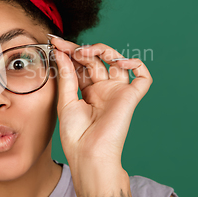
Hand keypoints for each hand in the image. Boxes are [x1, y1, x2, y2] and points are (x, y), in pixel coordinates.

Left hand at [49, 36, 152, 167]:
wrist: (88, 154)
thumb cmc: (75, 134)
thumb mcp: (65, 100)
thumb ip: (66, 75)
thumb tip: (60, 52)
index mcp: (87, 92)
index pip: (81, 65)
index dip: (69, 52)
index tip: (55, 42)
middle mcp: (103, 89)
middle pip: (96, 60)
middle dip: (80, 49)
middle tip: (66, 47)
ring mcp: (117, 92)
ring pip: (117, 61)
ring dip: (103, 50)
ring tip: (84, 52)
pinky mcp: (131, 97)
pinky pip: (142, 77)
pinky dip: (136, 64)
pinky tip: (119, 61)